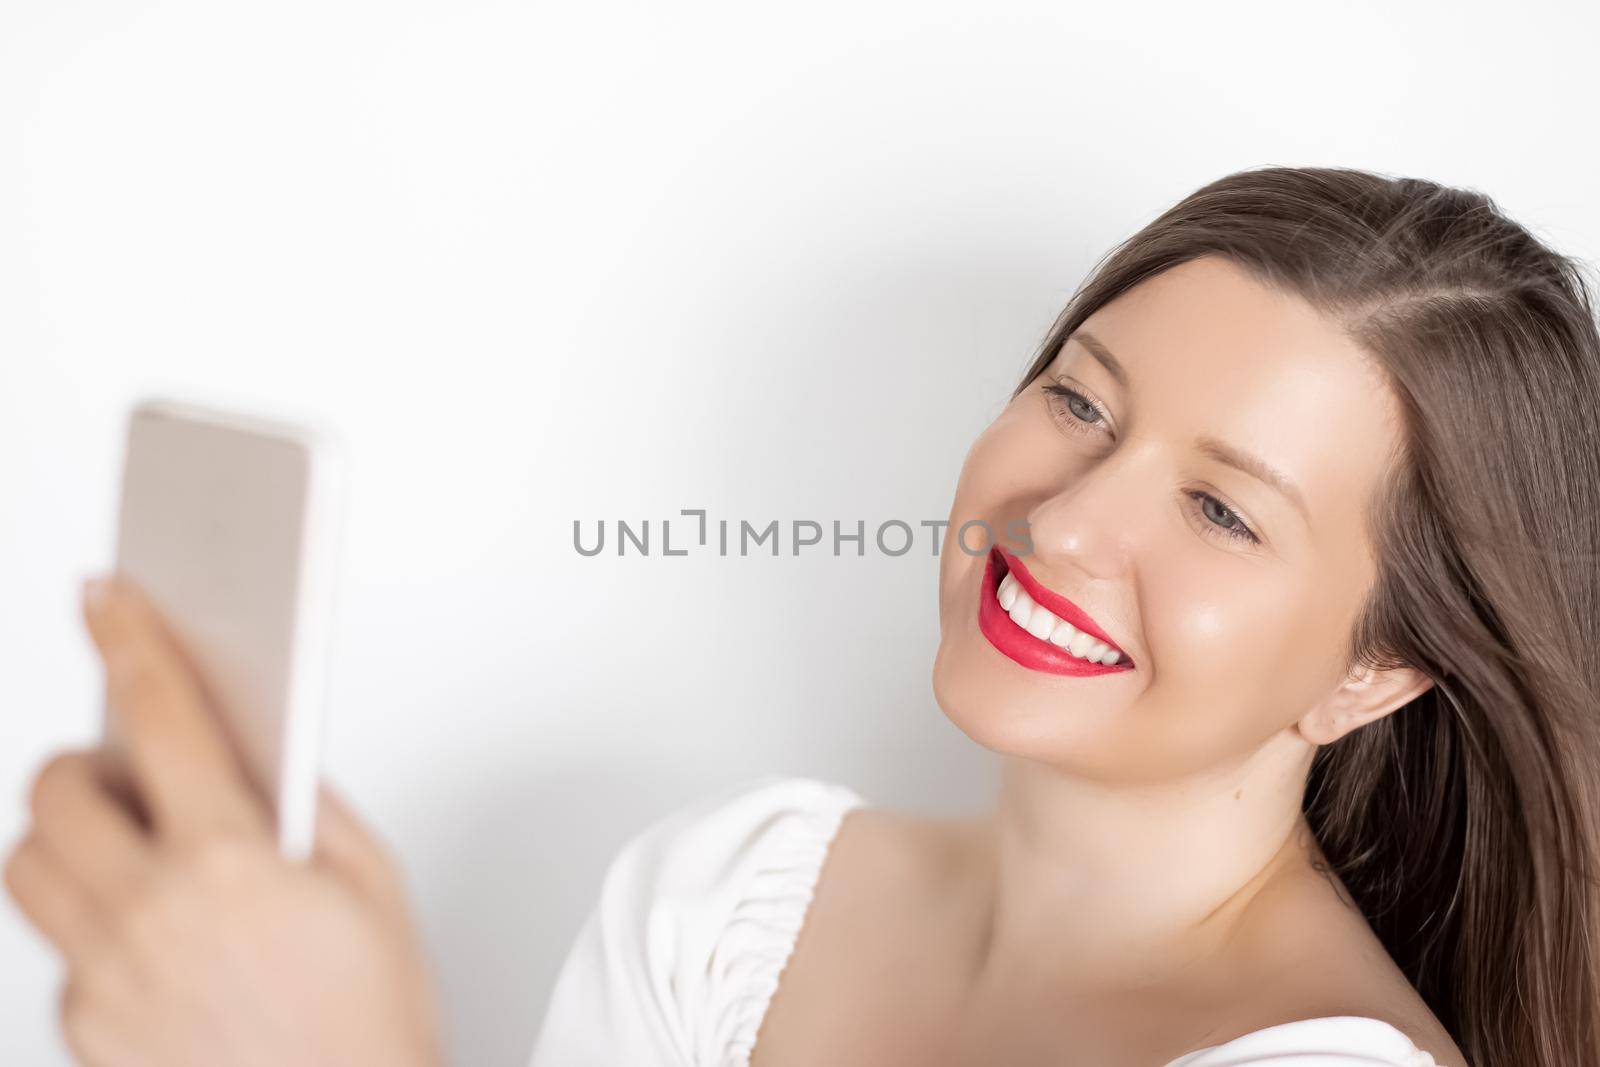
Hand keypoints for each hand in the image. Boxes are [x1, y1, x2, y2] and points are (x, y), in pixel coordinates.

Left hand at [3, 575, 445, 1066]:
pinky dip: (97, 924)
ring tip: (131, 848)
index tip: (108, 598)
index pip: (160, 717)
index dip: (129, 640)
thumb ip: (303, 799)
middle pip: (54, 793)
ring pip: (29, 869)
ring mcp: (103, 979)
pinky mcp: (84, 1031)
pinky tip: (162, 941)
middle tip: (134, 768)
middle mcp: (147, 916)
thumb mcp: (371, 881)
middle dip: (86, 759)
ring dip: (69, 838)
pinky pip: (60, 949)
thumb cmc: (375, 1016)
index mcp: (229, 862)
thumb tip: (252, 749)